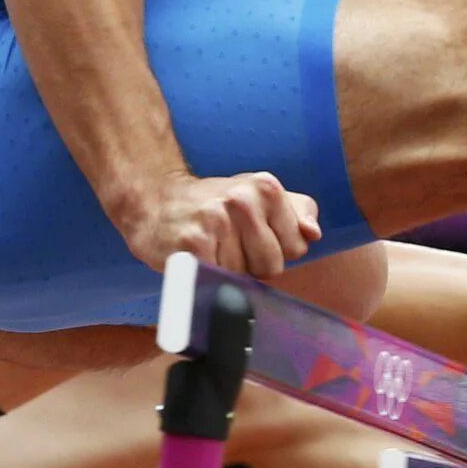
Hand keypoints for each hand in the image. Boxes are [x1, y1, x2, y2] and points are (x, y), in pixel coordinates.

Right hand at [111, 170, 320, 275]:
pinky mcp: (193, 243)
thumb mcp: (258, 195)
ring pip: (244, 277)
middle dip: (252, 265)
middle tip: (227, 244)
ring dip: (227, 271)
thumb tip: (313, 234)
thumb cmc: (213, 204)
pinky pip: (219, 281)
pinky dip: (208, 277)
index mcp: (266, 187)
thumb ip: (297, 211)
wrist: (153, 201)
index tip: (252, 237)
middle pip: (272, 265)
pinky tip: (196, 258)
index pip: (297, 247)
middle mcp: (243, 199)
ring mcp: (217, 220)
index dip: (275, 251)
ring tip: (210, 248)